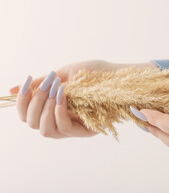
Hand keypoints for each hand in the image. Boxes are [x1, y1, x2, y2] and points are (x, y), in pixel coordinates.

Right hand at [10, 60, 158, 138]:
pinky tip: (63, 99)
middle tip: (44, 88)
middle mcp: (62, 120)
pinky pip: (63, 129)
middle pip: (33, 124)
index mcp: (55, 108)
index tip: (24, 86)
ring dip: (45, 109)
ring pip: (45, 130)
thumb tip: (12, 89)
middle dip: (33, 105)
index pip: (29, 114)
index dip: (22, 103)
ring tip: (55, 91)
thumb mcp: (65, 74)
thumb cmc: (96, 73)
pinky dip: (58, 112)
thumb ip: (41, 84)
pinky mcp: (87, 130)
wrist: (121, 75)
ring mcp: (74, 127)